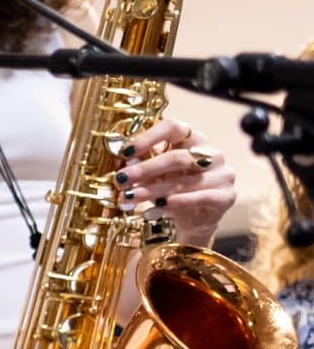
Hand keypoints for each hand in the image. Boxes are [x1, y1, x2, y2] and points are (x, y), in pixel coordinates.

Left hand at [116, 115, 233, 247]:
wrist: (192, 220)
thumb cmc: (171, 191)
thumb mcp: (154, 176)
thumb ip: (143, 166)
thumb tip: (126, 163)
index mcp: (193, 140)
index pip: (174, 127)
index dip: (149, 137)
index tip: (126, 152)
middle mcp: (212, 154)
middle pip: (177, 157)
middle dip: (145, 169)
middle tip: (121, 180)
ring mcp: (222, 174)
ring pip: (185, 181)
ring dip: (153, 190)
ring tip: (130, 197)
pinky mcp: (227, 196)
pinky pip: (202, 197)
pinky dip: (178, 201)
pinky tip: (160, 204)